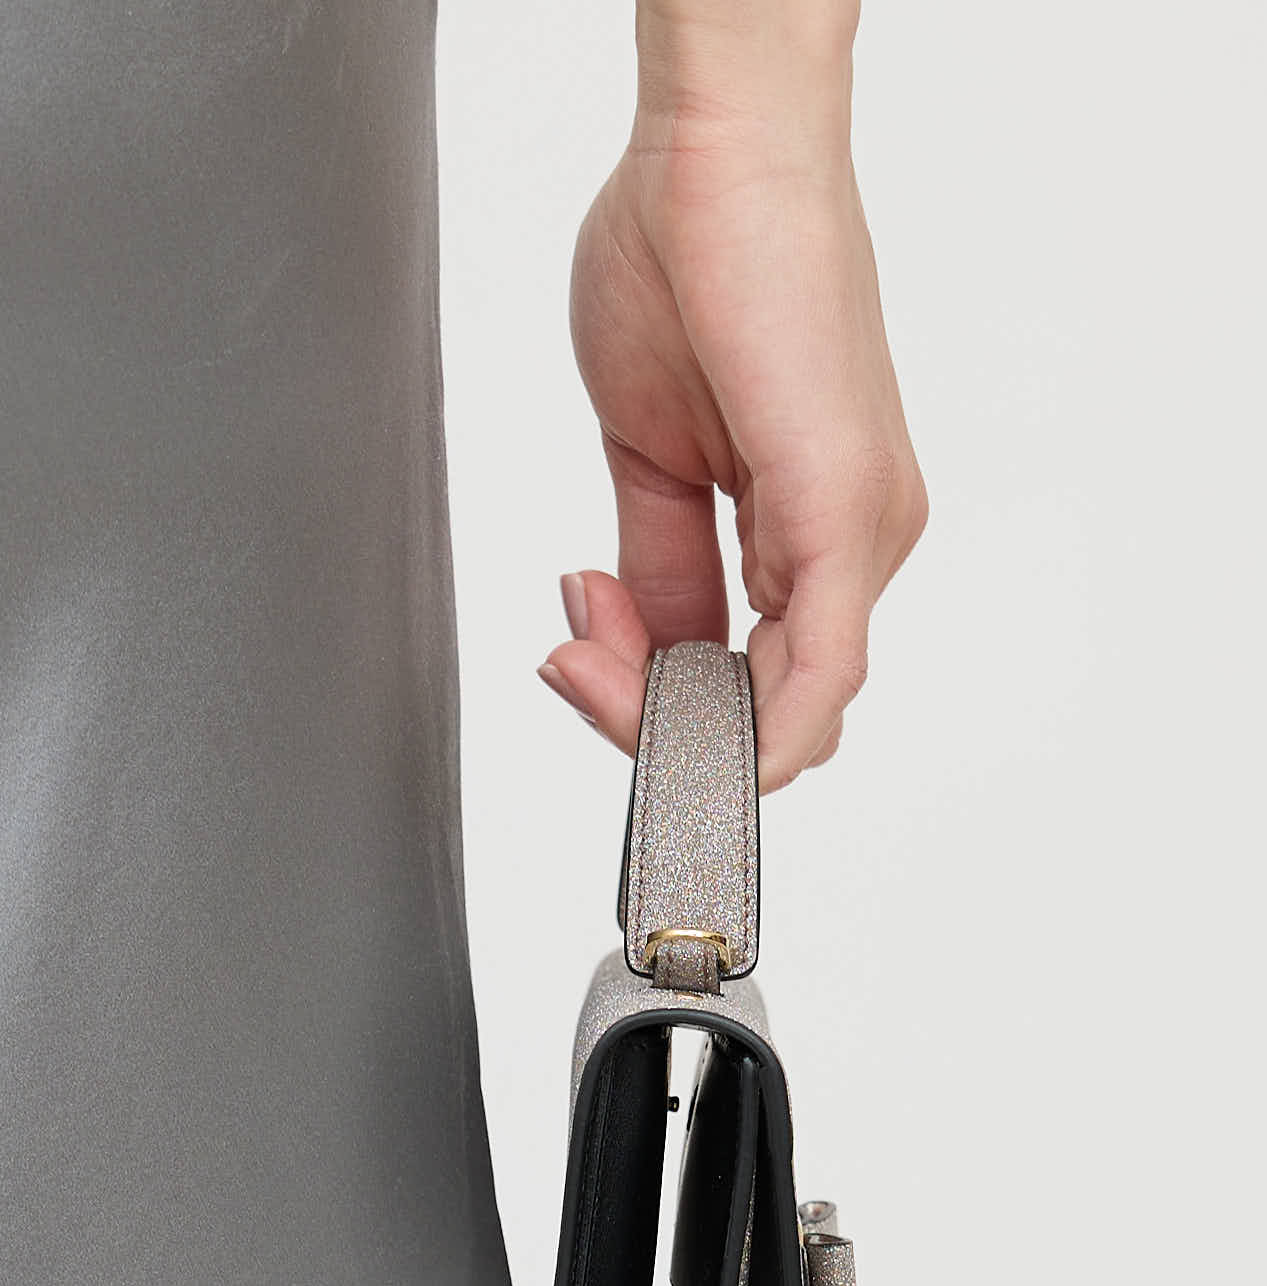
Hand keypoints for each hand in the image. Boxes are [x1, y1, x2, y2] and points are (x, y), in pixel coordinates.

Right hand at [539, 21, 925, 792]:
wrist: (717, 145)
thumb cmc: (690, 259)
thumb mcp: (652, 454)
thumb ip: (660, 565)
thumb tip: (639, 640)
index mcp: (813, 533)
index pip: (749, 683)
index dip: (649, 701)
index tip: (572, 650)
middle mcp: (856, 545)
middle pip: (767, 713)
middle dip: (644, 712)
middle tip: (567, 653)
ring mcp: (863, 538)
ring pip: (784, 714)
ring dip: (657, 706)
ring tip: (581, 633)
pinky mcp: (847, 518)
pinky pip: (819, 681)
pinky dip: (742, 731)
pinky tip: (647, 702)